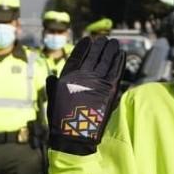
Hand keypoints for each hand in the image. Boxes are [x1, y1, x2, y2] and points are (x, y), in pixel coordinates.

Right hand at [46, 36, 124, 154]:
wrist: (75, 134)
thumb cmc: (61, 120)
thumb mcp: (52, 100)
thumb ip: (53, 86)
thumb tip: (51, 76)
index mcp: (68, 77)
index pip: (77, 56)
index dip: (83, 47)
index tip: (87, 39)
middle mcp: (83, 76)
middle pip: (94, 56)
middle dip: (99, 46)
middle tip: (104, 39)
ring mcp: (97, 82)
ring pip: (106, 60)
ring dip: (111, 50)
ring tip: (114, 43)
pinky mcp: (110, 90)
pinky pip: (117, 71)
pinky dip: (120, 61)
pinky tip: (122, 54)